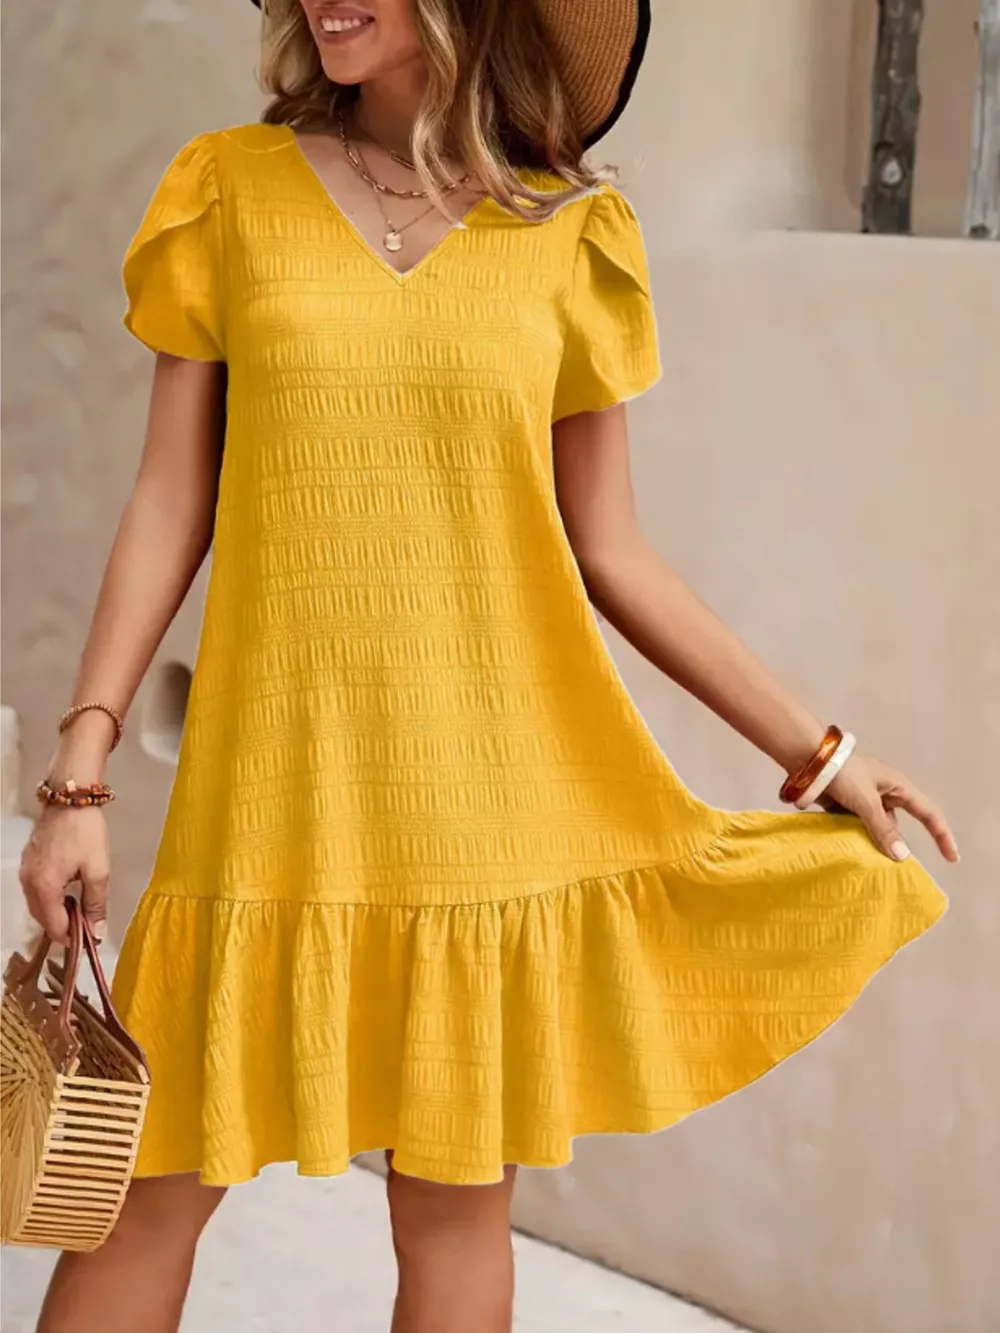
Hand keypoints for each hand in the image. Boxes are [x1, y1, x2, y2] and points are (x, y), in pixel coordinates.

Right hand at [19, 805, 110, 946]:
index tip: (89, 940)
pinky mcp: (28, 861)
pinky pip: (35, 890)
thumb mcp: (98, 870)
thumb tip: (97, 932)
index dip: (72, 937)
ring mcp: (25, 871)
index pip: (53, 926)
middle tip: (86, 926)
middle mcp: (28, 883)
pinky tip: (67, 893)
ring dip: (56, 912)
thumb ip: (96, 903)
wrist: (70, 798)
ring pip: (37, 904)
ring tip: (80, 911)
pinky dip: (49, 898)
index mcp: (43, 888)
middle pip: (42, 918)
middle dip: (63, 926)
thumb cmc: (85, 834)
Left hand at [819, 753, 958, 863]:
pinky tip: (850, 853)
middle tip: (893, 870)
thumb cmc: (842, 773)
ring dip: (872, 844)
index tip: (952, 858)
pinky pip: (856, 828)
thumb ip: (883, 829)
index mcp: (899, 787)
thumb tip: (902, 856)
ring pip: (875, 829)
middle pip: (898, 826)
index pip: (928, 814)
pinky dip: (854, 839)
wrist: (807, 759)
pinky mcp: (846, 806)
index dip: (942, 836)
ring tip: (870, 865)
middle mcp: (885, 794)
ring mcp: (864, 801)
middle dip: (896, 846)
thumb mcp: (867, 802)